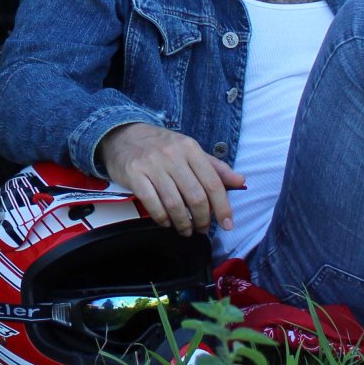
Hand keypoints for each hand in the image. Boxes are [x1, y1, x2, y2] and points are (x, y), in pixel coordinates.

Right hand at [99, 123, 244, 235]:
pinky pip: (153, 204)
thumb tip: (240, 181)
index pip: (213, 183)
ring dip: (183, 223)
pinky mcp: (134, 175)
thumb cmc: (161, 146)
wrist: (123, 134)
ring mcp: (152, 165)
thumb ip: (215, 167)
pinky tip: (166, 222)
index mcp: (190, 149)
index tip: (227, 224)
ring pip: (174, 204)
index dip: (223, 207)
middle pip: (195, 197)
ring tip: (185, 230)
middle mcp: (173, 156)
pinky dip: (162, 219)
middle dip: (202, 219)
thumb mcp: (190, 150)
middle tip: (202, 229)